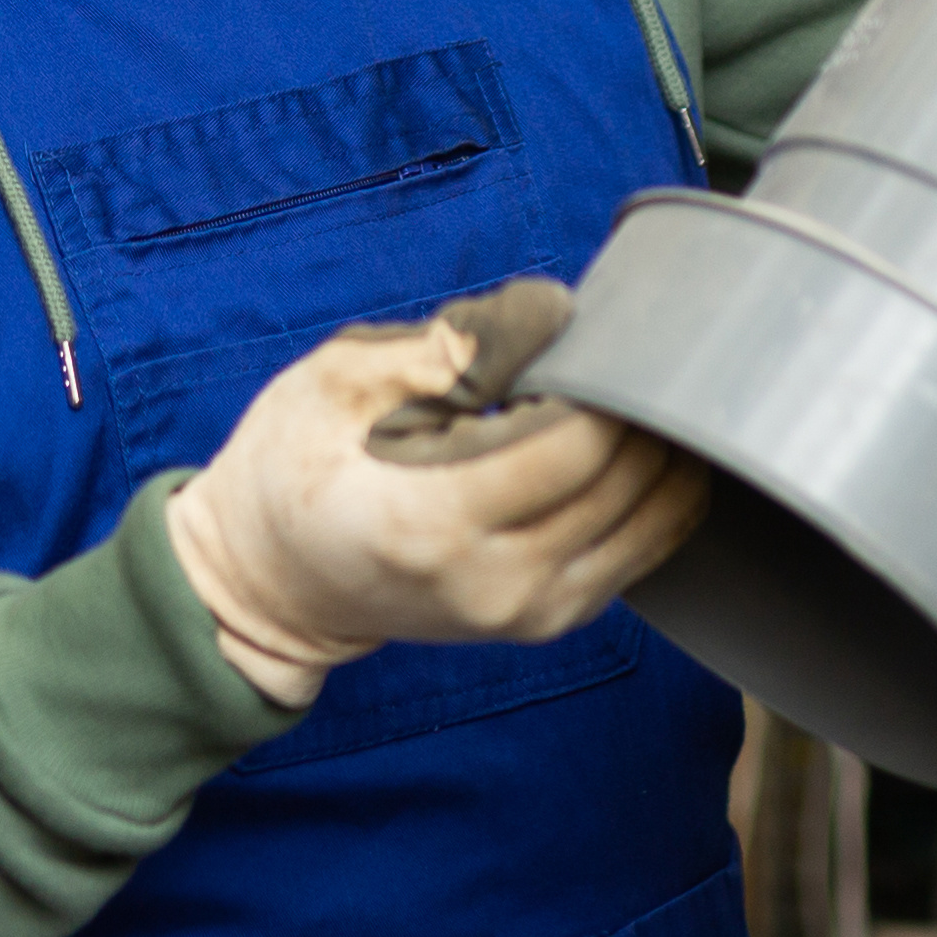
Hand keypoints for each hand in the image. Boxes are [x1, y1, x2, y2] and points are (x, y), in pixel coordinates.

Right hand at [160, 302, 709, 710]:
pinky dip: (657, 494)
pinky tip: (640, 445)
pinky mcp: (545, 621)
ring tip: (638, 388)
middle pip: (625, 481)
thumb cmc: (292, 469)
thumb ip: (445, 348)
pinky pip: (640, 553)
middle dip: (639, 405)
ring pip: (651, 521)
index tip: (592, 329)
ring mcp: (525, 614)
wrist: (272, 582)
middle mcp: (492, 583)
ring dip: (663, 448)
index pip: (573, 447)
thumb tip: (551, 315)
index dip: (601, 379)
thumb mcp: (337, 381)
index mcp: (432, 521)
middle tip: (630, 346)